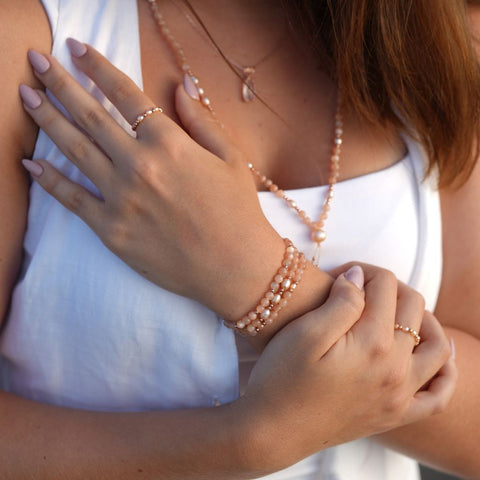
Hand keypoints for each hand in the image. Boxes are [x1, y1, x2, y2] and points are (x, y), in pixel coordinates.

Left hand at [19, 41, 285, 318]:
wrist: (236, 267)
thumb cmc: (238, 212)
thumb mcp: (230, 158)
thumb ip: (200, 120)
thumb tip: (181, 84)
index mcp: (170, 144)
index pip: (125, 94)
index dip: (97, 67)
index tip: (77, 49)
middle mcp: (139, 166)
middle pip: (90, 115)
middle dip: (60, 83)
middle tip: (37, 63)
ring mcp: (121, 199)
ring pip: (74, 150)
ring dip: (46, 119)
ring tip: (26, 97)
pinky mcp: (112, 231)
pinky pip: (72, 200)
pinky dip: (49, 181)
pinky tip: (30, 164)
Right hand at [240, 265, 455, 468]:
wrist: (274, 430)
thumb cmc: (282, 378)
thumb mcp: (305, 332)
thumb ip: (341, 301)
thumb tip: (360, 276)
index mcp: (373, 343)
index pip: (385, 285)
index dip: (362, 270)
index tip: (339, 275)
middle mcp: (396, 369)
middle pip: (413, 307)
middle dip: (389, 286)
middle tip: (358, 287)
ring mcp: (400, 395)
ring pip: (437, 346)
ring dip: (424, 318)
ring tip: (397, 310)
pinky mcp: (394, 415)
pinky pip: (438, 395)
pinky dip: (446, 372)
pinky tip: (436, 357)